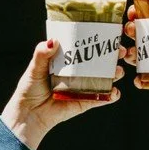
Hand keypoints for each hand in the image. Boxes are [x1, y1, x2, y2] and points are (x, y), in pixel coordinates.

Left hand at [0, 39, 121, 149]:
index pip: (85, 48)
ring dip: (114, 74)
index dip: (98, 41)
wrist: (28, 115)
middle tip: (120, 51)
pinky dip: (110, 96)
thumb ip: (42, 54)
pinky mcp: (84, 103)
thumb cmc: (29, 90)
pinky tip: (115, 92)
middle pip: (99, 62)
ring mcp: (82, 88)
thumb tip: (54, 41)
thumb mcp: (35, 68)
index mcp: (67, 62)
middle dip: (112, 56)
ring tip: (118, 71)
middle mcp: (77, 74)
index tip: (110, 34)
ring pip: (104, 79)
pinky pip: (100, 99)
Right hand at [128, 10, 148, 130]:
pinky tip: (140, 80)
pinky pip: (143, 79)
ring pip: (135, 55)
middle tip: (131, 29)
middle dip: (130, 29)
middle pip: (137, 33)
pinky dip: (139, 80)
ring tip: (131, 53)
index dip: (138, 12)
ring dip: (129, 53)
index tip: (134, 11)